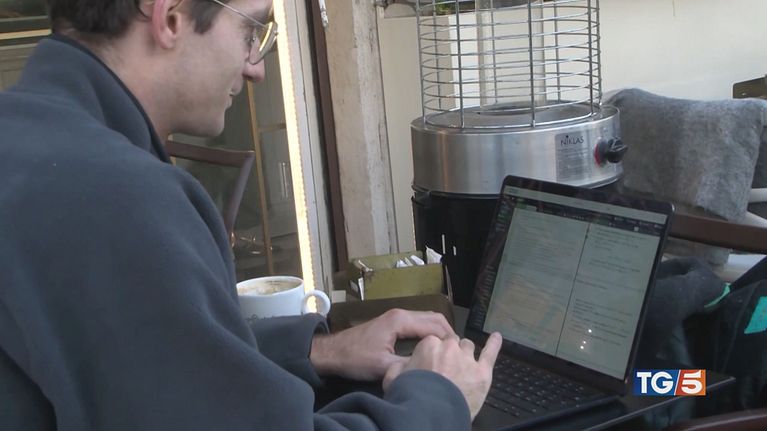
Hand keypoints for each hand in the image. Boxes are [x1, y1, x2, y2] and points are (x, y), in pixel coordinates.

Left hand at [310, 308, 454, 380]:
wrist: (332, 352)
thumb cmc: (355, 358)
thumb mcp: (383, 366)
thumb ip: (408, 365)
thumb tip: (429, 367)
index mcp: (401, 321)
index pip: (435, 325)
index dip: (449, 339)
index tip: (458, 353)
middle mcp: (401, 314)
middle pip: (434, 318)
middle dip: (448, 333)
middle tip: (457, 352)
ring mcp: (396, 317)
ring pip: (426, 319)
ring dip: (439, 332)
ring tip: (448, 350)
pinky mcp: (392, 323)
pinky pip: (418, 323)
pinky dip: (429, 332)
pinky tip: (432, 347)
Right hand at [383, 332, 501, 419]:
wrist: (430, 413)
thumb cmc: (410, 396)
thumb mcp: (392, 379)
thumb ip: (398, 367)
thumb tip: (403, 364)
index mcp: (429, 345)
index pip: (433, 342)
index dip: (432, 354)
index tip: (430, 364)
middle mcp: (450, 347)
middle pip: (452, 343)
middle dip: (449, 352)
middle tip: (445, 367)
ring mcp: (468, 359)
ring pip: (468, 347)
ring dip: (465, 352)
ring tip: (462, 363)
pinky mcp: (482, 373)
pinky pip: (490, 353)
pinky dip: (494, 344)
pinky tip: (497, 337)